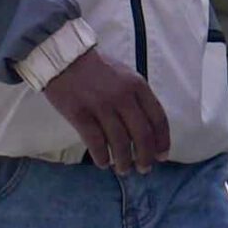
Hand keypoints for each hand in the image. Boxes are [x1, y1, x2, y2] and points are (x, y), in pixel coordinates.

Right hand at [42, 49, 171, 173]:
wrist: (65, 58)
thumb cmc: (97, 69)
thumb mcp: (125, 76)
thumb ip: (137, 98)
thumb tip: (147, 129)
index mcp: (138, 86)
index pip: (158, 118)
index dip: (162, 141)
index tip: (162, 156)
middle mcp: (123, 97)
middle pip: (142, 135)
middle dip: (145, 157)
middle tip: (144, 169)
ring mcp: (101, 106)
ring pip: (120, 143)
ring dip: (124, 161)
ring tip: (123, 169)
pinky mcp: (80, 115)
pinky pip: (96, 143)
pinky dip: (102, 157)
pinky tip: (103, 163)